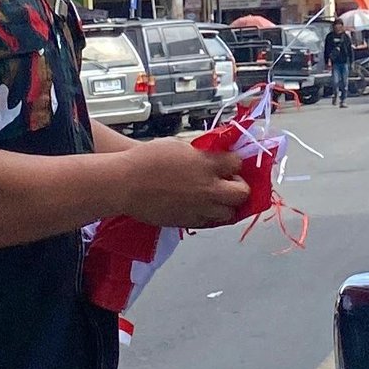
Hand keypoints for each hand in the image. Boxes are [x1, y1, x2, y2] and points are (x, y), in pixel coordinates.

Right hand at [113, 137, 249, 228]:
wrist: (126, 184)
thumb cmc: (148, 159)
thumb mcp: (179, 145)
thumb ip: (201, 153)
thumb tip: (212, 156)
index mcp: (207, 165)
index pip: (237, 163)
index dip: (233, 163)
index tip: (228, 163)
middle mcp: (209, 188)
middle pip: (242, 193)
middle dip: (239, 186)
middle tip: (229, 182)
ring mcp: (201, 208)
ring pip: (231, 213)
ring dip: (228, 205)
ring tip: (217, 198)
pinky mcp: (190, 221)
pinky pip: (211, 222)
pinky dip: (212, 215)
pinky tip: (204, 207)